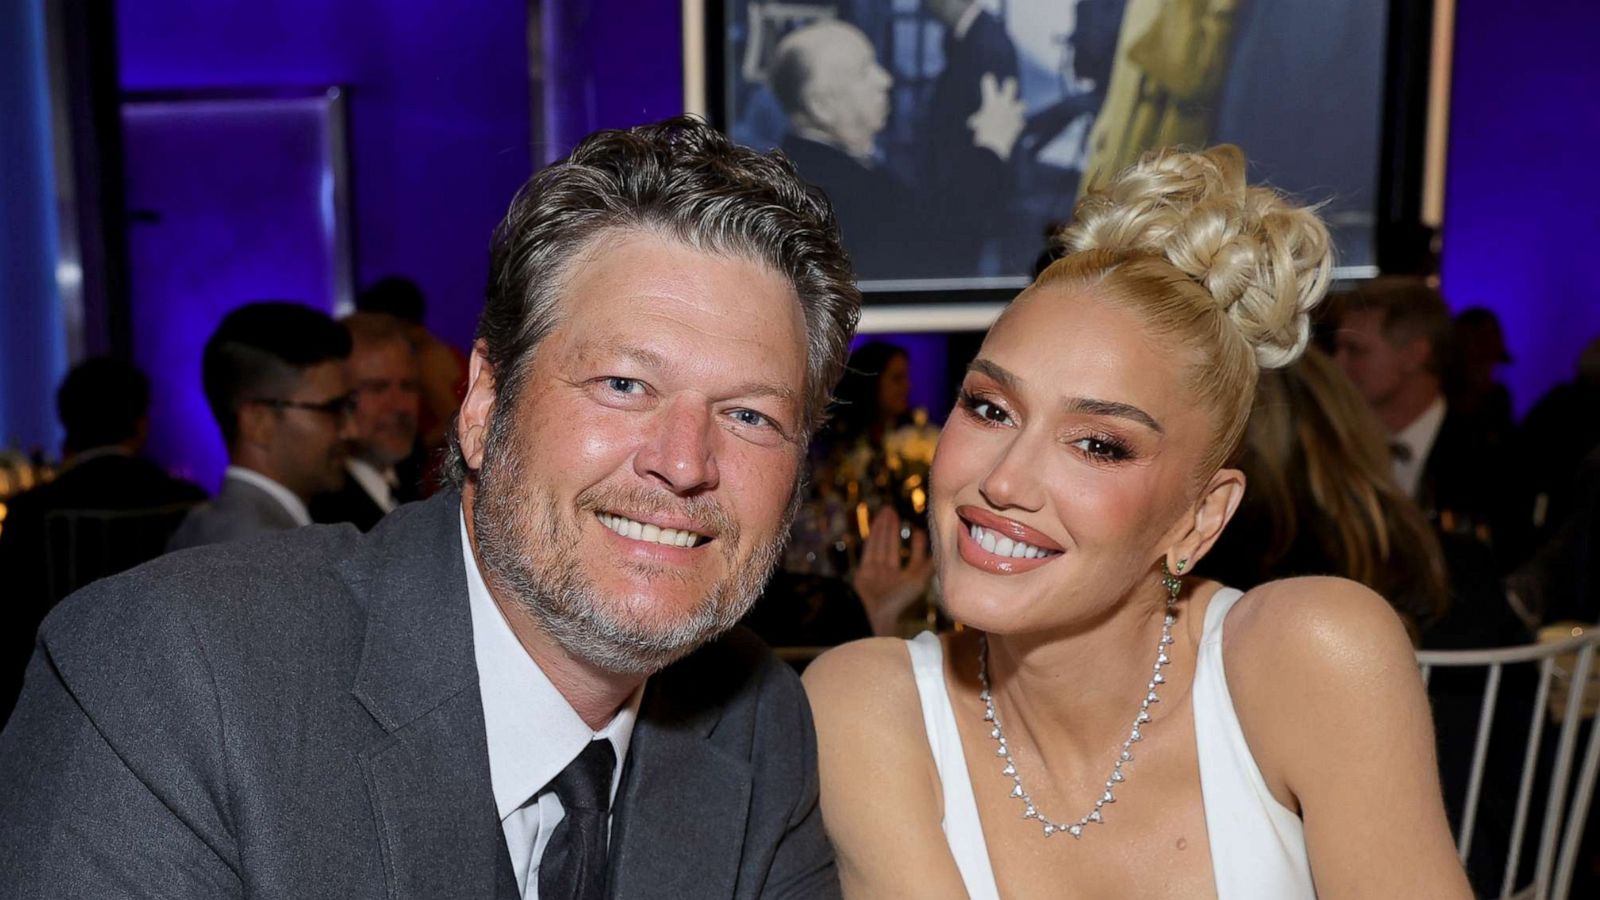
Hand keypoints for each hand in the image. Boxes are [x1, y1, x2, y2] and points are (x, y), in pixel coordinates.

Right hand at [852, 507, 933, 636]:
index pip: (914, 561)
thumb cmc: (899, 599)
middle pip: (893, 549)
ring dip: (885, 528)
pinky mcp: (865, 570)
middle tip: (896, 513)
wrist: (875, 611)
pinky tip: (879, 520)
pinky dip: (875, 534)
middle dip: (894, 531)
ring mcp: (877, 573)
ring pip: (882, 546)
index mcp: (908, 583)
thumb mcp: (919, 580)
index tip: (919, 532)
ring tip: (888, 510)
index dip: (918, 547)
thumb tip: (944, 552)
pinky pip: (871, 548)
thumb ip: (929, 565)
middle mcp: (892, 577)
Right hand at [967, 73, 1024, 161]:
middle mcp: (1005, 104)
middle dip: (1010, 84)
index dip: (988, 80)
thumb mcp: (977, 125)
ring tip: (1016, 109)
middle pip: (1011, 86)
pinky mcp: (1019, 123)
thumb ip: (977, 120)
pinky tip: (1012, 130)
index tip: (988, 77)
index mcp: (992, 102)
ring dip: (1019, 107)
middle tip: (1009, 82)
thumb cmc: (981, 134)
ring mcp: (1014, 113)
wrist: (994, 146)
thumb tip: (973, 123)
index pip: (989, 85)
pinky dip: (1016, 125)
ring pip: (1022, 104)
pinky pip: (1020, 122)